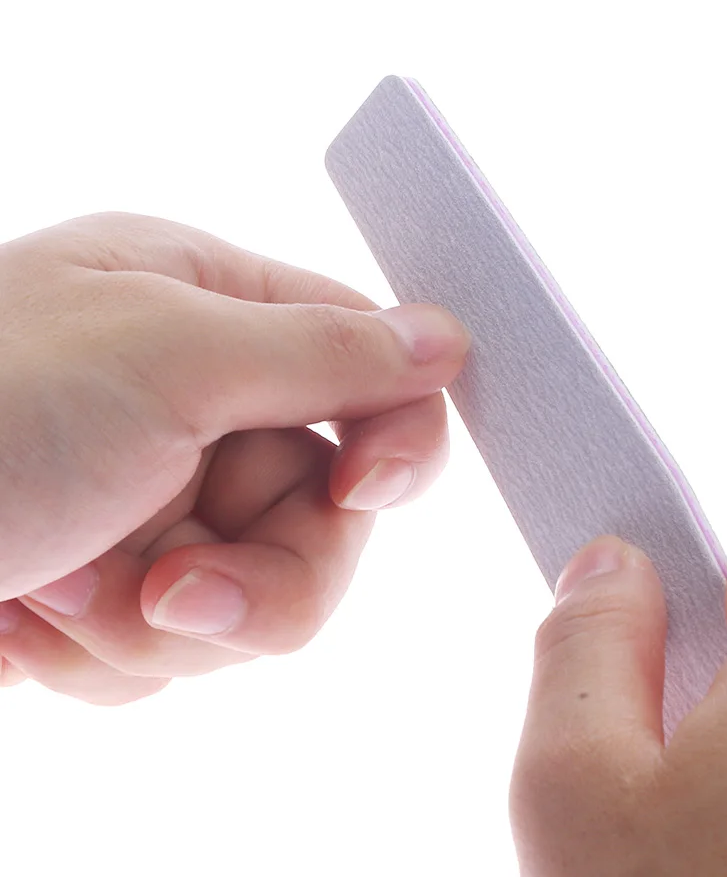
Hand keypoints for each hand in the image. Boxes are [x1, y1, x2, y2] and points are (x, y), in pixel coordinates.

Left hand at [0, 213, 468, 702]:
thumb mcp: (164, 358)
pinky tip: (30, 621)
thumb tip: (448, 338)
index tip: (372, 489)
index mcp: (204, 306)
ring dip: (170, 624)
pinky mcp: (114, 588)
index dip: (393, 435)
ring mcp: (155, 500)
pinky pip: (182, 650)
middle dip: (260, 574)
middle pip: (324, 507)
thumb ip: (325, 351)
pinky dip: (110, 656)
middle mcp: (189, 400)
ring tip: (68, 598)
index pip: (365, 367)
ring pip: (261, 595)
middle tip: (176, 593)